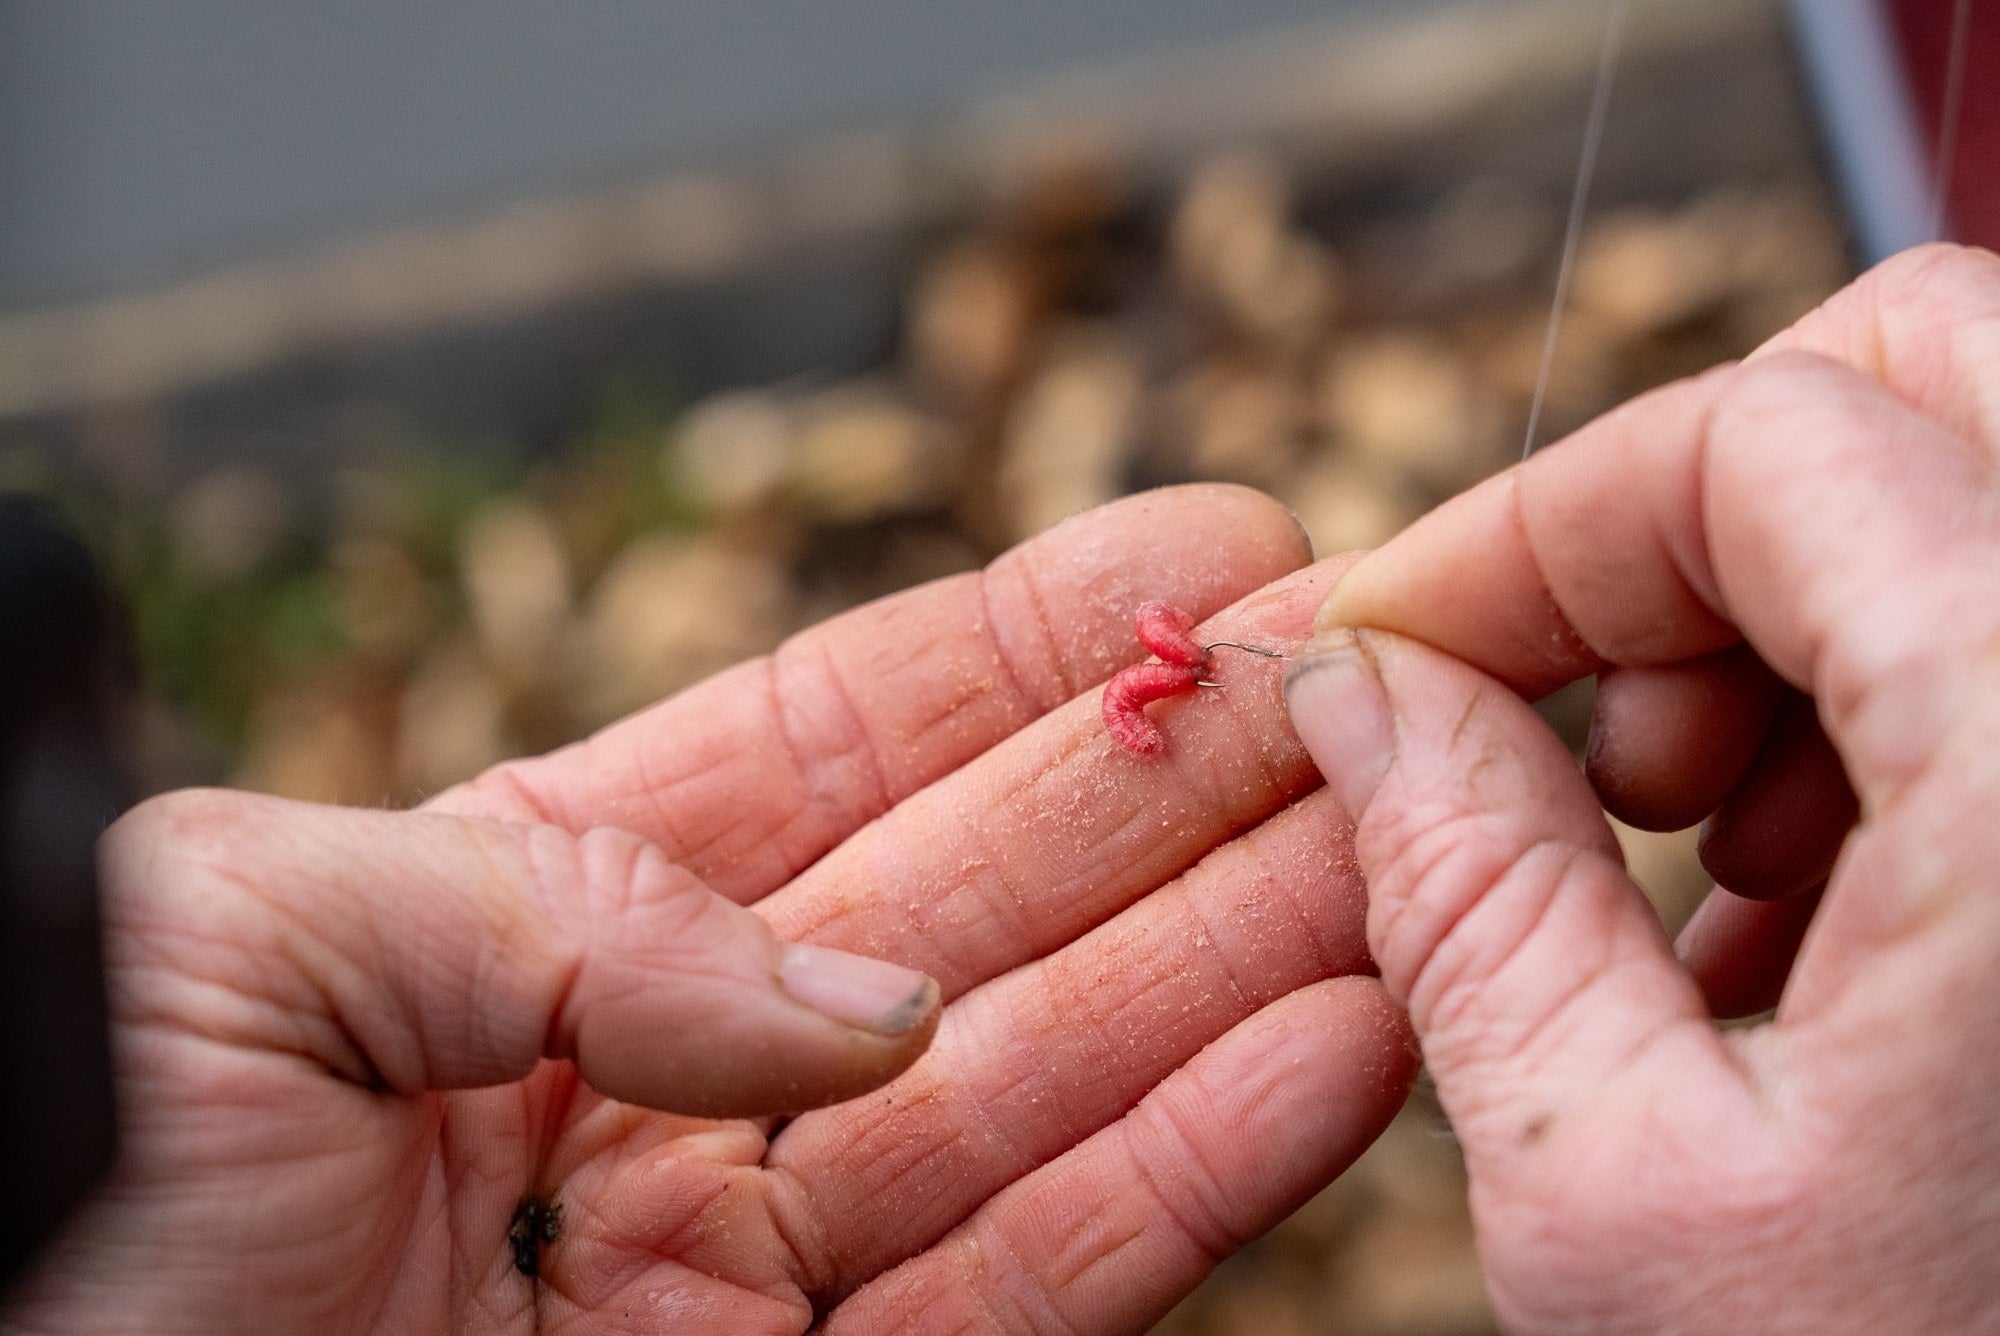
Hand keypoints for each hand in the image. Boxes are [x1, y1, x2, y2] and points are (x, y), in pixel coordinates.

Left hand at [6, 485, 1415, 1334]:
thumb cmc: (55, 1201)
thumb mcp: (246, 939)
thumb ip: (573, 909)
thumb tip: (863, 1003)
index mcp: (512, 922)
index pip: (828, 755)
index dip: (1024, 654)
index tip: (1209, 557)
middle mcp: (654, 1082)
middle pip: (980, 915)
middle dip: (1181, 796)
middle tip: (1373, 697)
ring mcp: (734, 1265)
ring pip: (1043, 1096)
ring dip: (1237, 967)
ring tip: (1414, 856)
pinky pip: (1024, 1292)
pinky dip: (1187, 1179)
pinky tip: (1331, 1048)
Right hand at [1284, 244, 1999, 1332]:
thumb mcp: (1622, 1196)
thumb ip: (1459, 886)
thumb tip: (1359, 695)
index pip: (1771, 447)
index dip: (1533, 525)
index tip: (1401, 643)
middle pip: (1937, 377)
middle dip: (1690, 515)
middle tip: (1589, 717)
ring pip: (1988, 493)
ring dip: (1788, 620)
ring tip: (1693, 856)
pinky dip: (1894, 713)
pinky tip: (1810, 919)